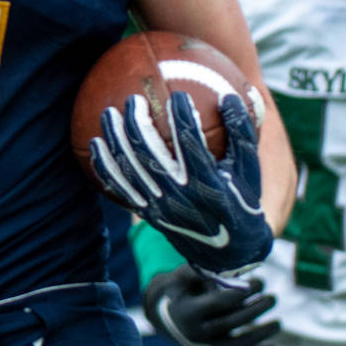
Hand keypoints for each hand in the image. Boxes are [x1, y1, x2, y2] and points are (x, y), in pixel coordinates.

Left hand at [90, 90, 272, 282]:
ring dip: (114, 139)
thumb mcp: (250, 169)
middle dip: (137, 123)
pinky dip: (104, 166)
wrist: (229, 251)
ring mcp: (160, 208)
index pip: (189, 142)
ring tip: (107, 113)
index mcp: (208, 184)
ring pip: (128, 169)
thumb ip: (242, 132)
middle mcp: (180, 197)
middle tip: (133, 99)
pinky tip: (95, 145)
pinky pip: (119, 188)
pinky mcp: (147, 214)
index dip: (181, 116)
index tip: (177, 95)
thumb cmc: (242, 199)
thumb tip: (232, 94)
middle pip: (148, 154)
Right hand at [144, 264, 280, 345]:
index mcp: (187, 312)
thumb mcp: (184, 276)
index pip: (220, 302)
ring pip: (237, 345)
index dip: (242, 292)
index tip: (260, 281)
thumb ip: (206, 271)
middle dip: (256, 309)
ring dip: (261, 335)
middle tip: (273, 297)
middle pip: (232, 322)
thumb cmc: (178, 290)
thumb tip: (237, 269)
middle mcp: (195, 333)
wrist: (161, 317)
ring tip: (278, 323)